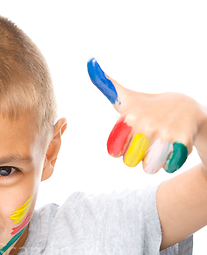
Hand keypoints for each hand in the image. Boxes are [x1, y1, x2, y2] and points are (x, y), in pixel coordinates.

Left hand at [87, 58, 206, 173]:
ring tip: (159, 144)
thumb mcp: (127, 98)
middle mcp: (146, 126)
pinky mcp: (182, 144)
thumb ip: (107, 86)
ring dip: (154, 160)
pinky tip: (172, 147)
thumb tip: (89, 61)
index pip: (115, 152)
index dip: (124, 148)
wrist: (190, 108)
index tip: (132, 136)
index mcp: (130, 118)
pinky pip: (166, 167)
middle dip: (138, 155)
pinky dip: (169, 162)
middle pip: (130, 162)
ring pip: (148, 168)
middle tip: (148, 140)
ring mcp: (165, 135)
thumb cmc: (151, 106)